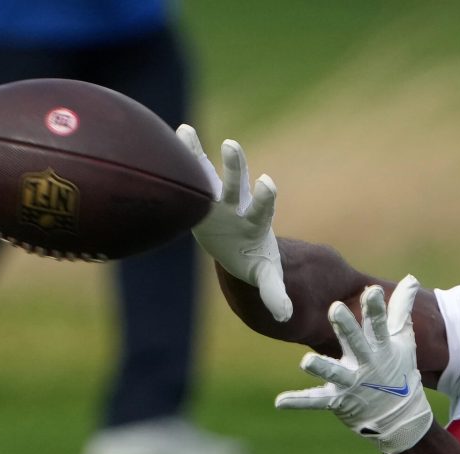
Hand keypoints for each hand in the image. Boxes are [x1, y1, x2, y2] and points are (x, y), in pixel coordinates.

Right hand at [177, 125, 292, 321]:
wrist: (238, 247)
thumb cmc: (254, 260)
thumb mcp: (265, 276)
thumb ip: (275, 292)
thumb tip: (286, 316)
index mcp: (256, 224)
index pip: (262, 208)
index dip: (264, 197)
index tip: (267, 183)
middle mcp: (238, 205)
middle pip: (237, 184)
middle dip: (235, 168)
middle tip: (232, 146)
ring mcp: (218, 198)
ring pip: (209, 174)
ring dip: (199, 155)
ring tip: (185, 131)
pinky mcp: (201, 196)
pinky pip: (192, 173)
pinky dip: (184, 155)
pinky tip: (173, 132)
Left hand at [275, 275, 432, 453]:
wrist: (399, 414)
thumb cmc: (397, 368)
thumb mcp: (402, 339)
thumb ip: (401, 308)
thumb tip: (412, 277)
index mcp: (381, 347)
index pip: (379, 324)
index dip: (376, 308)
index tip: (372, 290)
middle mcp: (366, 363)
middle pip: (355, 342)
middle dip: (346, 327)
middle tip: (335, 308)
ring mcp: (351, 383)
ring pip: (334, 373)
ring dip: (320, 367)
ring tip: (305, 362)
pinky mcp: (337, 400)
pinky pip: (315, 400)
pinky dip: (298, 402)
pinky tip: (279, 402)